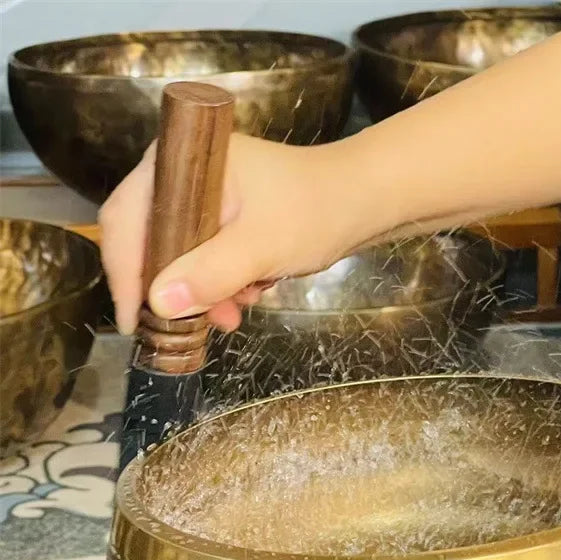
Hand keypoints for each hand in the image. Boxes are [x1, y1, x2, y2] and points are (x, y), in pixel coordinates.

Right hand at [99, 133, 366, 334]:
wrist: (366, 202)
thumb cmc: (316, 211)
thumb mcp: (261, 247)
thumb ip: (210, 273)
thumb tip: (159, 304)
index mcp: (179, 164)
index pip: (126, 220)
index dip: (125, 274)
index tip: (133, 322)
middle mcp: (183, 176)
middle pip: (150, 241)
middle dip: (176, 289)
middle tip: (194, 326)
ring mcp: (206, 198)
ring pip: (180, 257)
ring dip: (205, 292)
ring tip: (235, 314)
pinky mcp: (227, 218)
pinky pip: (207, 259)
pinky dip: (224, 283)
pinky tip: (251, 294)